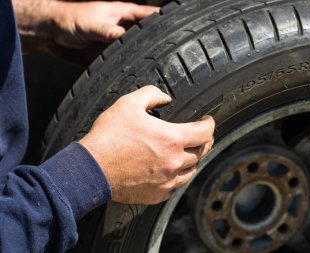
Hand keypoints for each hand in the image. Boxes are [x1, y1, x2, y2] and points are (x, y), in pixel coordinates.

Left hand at [14, 0, 158, 65]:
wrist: (51, 33)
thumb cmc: (70, 19)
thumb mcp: (93, 23)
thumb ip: (110, 32)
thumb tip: (125, 39)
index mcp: (123, 14)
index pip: (150, 16)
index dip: (164, 21)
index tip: (178, 28)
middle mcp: (123, 30)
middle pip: (147, 36)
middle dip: (157, 43)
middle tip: (171, 54)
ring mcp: (117, 44)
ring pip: (136, 52)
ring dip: (144, 58)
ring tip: (157, 67)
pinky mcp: (109, 57)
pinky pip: (123, 63)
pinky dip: (130, 68)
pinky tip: (136, 74)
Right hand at [79, 86, 214, 204]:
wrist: (91, 169)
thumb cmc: (108, 137)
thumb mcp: (129, 104)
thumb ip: (151, 95)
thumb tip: (164, 98)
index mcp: (171, 139)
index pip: (205, 132)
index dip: (210, 124)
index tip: (207, 121)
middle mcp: (174, 162)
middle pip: (202, 152)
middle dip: (204, 141)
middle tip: (200, 135)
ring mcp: (167, 181)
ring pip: (192, 170)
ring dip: (193, 160)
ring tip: (188, 152)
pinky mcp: (158, 194)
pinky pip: (176, 185)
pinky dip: (177, 176)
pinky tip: (171, 170)